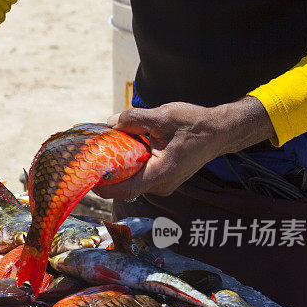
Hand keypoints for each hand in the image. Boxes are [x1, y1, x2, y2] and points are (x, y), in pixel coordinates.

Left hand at [92, 96, 274, 199]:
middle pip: (125, 186)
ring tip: (105, 153)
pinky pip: (142, 176)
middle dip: (108, 174)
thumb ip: (134, 119)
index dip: (103, 186)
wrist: (219, 132)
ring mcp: (164, 185)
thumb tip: (109, 123)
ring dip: (120, 169)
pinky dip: (131, 166)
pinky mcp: (165, 179)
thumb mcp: (162, 116)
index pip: (124, 189)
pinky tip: (125, 151)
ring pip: (133, 181)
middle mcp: (161, 185)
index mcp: (160, 174)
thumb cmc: (194, 124)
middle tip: (90, 160)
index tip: (87, 176)